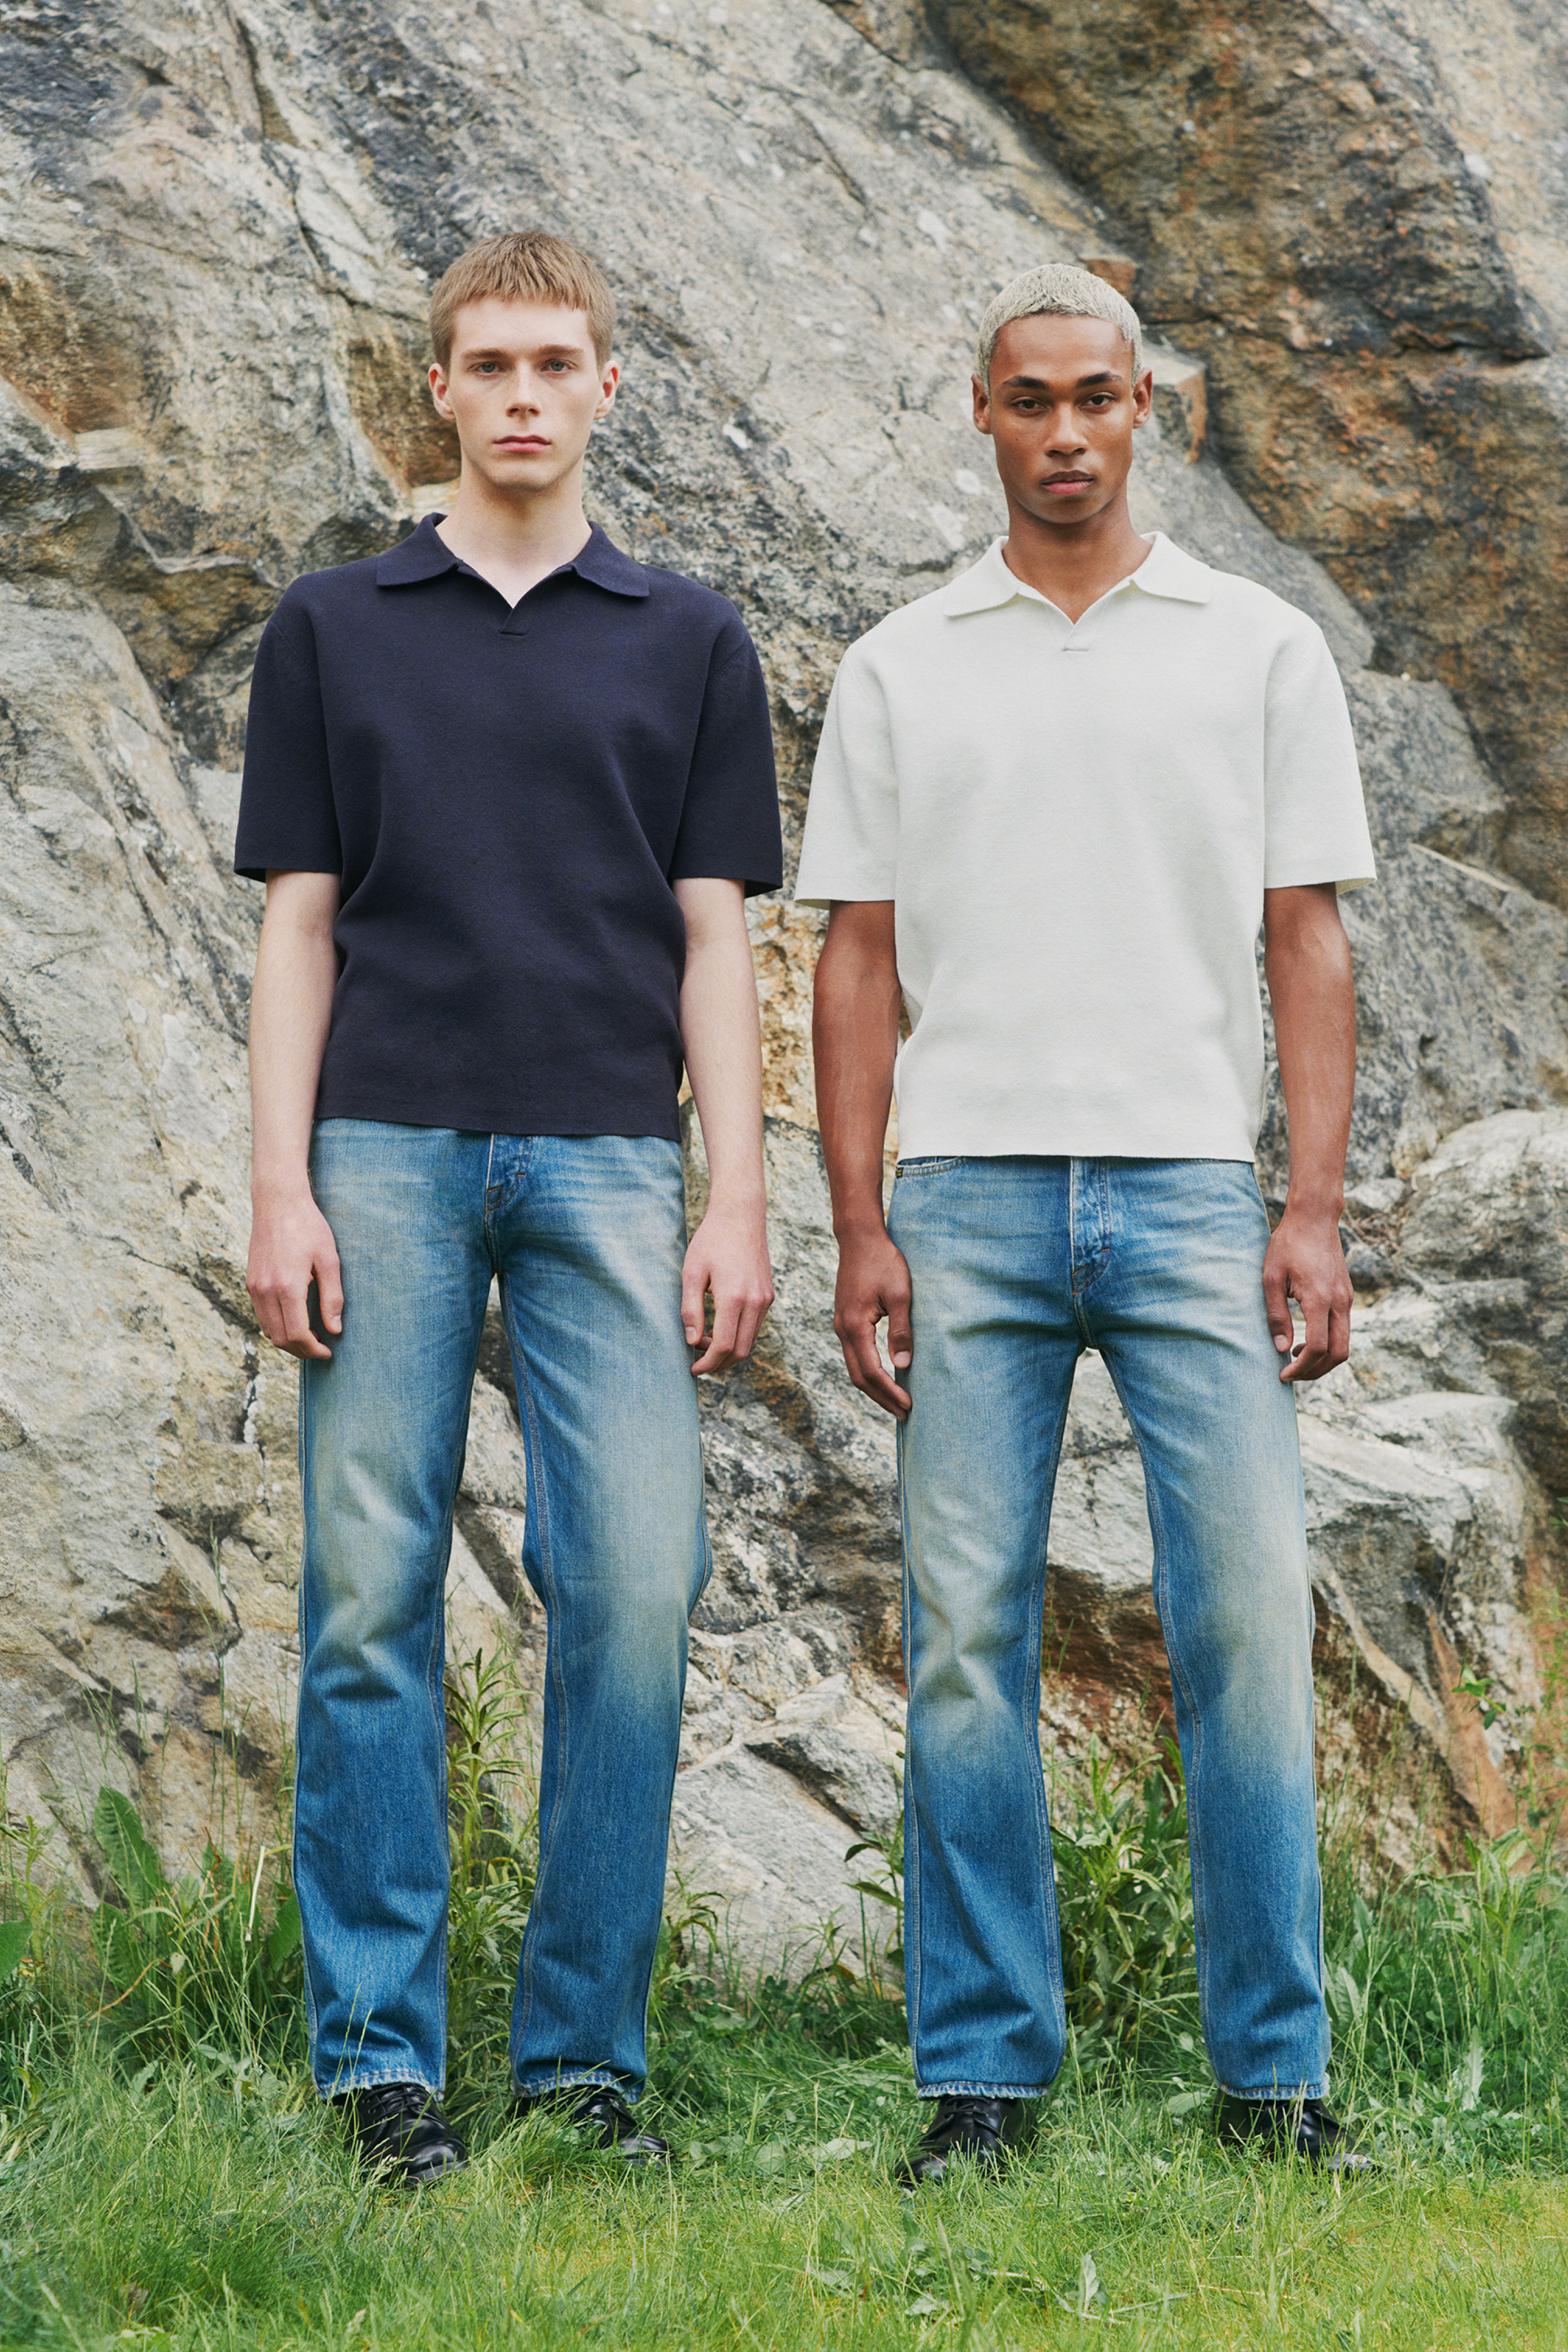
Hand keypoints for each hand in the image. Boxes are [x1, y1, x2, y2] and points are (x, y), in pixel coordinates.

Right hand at [247, 1188, 343, 1361]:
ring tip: (311, 1337)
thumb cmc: (309, 1227)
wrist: (277, 1201)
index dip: (314, 1349)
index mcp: (287, 1286)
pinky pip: (262, 1315)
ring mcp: (254, 1287)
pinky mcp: (250, 1282)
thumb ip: (332, 1297)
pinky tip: (295, 1319)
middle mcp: (266, 1290)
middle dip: (301, 1350)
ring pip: (269, 1330)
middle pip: (280, 1339)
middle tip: (321, 1349)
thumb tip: (335, 1329)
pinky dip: (277, 1326)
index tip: (328, 1351)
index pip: (297, 1334)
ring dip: (288, 1341)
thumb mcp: (329, 1259)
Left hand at [682, 1200, 773, 1374]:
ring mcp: (765, 1299)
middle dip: (719, 1363)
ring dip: (728, 1350)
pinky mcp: (768, 1295)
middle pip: (740, 1351)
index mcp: (734, 1297)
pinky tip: (719, 1327)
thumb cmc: (711, 1240)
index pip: (723, 1346)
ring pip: (750, 1340)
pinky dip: (738, 1336)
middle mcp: (755, 1302)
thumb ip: (690, 1310)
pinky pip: (754, 1326)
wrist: (741, 1215)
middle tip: (697, 1362)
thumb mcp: (692, 1273)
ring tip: (704, 1343)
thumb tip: (692, 1342)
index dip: (707, 1363)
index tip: (692, 1369)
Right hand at [833, 1224, 912, 1419]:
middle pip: (858, 1377)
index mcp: (855, 1326)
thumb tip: (903, 1365)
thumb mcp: (901, 1295)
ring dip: (874, 1388)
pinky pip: (855, 1355)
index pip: (871, 1371)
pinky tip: (885, 1376)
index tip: (909, 1405)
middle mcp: (843, 1329)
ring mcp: (841, 1325)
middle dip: (881, 1398)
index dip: (890, 1392)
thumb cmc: (884, 1262)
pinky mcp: (845, 1320)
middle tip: (904, 1415)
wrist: (860, 1238)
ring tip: (896, 1401)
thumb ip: (901, 1330)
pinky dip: (869, 1372)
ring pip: (854, 1368)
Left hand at [1263, 1205, 1351, 1381]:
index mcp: (1320, 1299)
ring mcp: (1346, 1299)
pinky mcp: (1346, 1295)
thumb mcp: (1271, 1278)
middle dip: (1316, 1371)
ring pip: (1344, 1344)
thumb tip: (1281, 1348)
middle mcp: (1340, 1302)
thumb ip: (1276, 1314)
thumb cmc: (1288, 1244)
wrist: (1314, 1219)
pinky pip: (1343, 1330)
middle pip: (1338, 1354)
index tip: (1283, 1375)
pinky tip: (1305, 1340)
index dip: (1301, 1368)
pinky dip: (1328, 1343)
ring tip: (1296, 1358)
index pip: (1317, 1347)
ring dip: (1323, 1359)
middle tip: (1291, 1374)